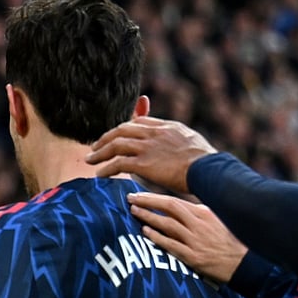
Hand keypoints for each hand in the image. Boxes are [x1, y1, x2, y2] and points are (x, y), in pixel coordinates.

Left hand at [86, 115, 216, 197]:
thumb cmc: (205, 164)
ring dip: (100, 152)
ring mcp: (148, 147)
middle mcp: (155, 133)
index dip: (125, 127)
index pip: (140, 122)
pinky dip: (106, 169)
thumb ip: (179, 142)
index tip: (115, 134)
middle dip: (106, 137)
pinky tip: (99, 175)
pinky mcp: (144, 163)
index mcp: (167, 127)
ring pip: (116, 145)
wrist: (208, 169)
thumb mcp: (192, 143)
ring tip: (90, 160)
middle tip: (95, 145)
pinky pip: (118, 163)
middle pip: (123, 129)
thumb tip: (175, 149)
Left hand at [127, 192, 247, 283]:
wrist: (243, 263)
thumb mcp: (215, 221)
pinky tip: (144, 232)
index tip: (139, 194)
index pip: (175, 200)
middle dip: (147, 201)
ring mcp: (195, 240)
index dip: (154, 197)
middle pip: (169, 206)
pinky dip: (156, 237)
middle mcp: (199, 224)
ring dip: (148, 216)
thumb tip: (175, 208)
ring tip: (133, 211)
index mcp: (204, 213)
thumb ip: (196, 214)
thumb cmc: (228, 242)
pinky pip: (171, 244)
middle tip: (130, 198)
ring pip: (167, 223)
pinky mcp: (193, 256)